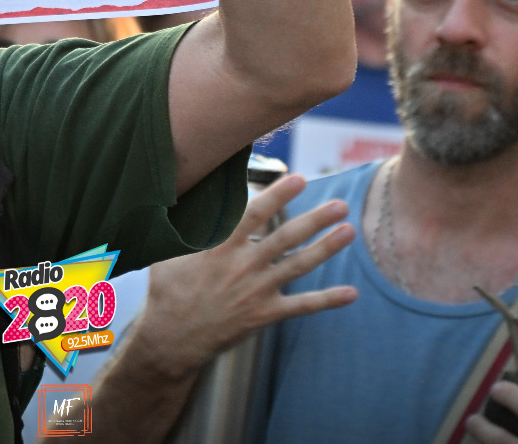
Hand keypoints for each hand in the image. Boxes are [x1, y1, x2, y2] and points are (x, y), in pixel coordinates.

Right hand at [128, 173, 356, 379]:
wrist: (171, 339)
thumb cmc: (166, 291)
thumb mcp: (166, 252)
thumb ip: (181, 225)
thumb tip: (177, 191)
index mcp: (220, 247)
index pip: (254, 215)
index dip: (278, 195)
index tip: (299, 178)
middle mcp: (243, 266)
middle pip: (286, 238)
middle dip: (315, 220)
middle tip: (340, 204)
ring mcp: (257, 291)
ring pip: (298, 265)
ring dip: (326, 249)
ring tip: (349, 232)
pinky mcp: (264, 314)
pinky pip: (301, 307)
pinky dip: (327, 300)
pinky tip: (351, 293)